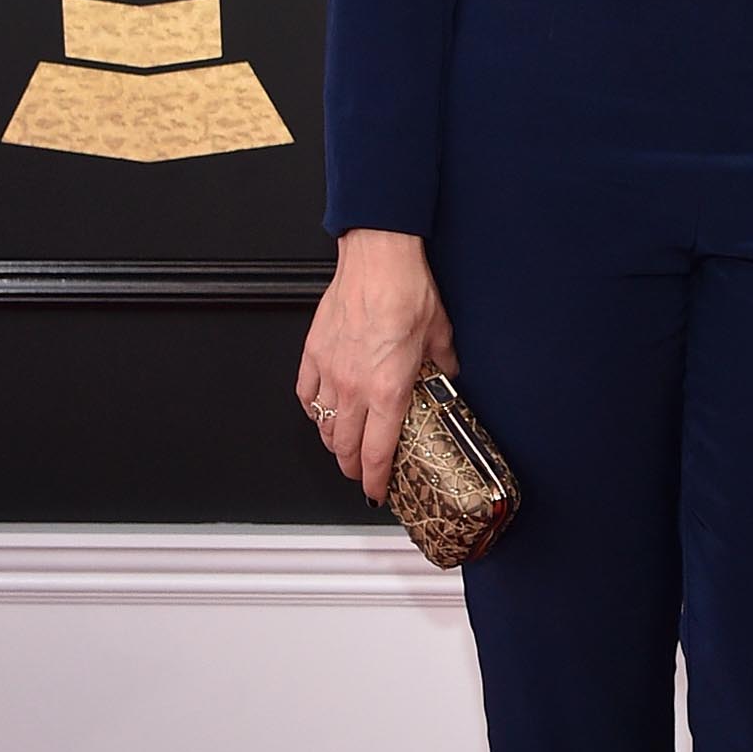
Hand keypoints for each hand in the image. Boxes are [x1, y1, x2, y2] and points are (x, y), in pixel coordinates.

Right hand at [295, 231, 457, 502]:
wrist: (377, 259)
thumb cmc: (406, 291)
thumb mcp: (440, 335)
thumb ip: (443, 364)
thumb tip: (447, 374)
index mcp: (388, 390)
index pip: (377, 452)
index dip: (376, 479)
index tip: (378, 491)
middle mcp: (354, 388)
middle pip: (344, 446)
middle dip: (352, 468)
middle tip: (360, 473)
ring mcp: (330, 372)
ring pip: (322, 424)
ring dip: (331, 442)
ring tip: (341, 446)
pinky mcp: (313, 353)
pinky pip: (305, 394)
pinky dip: (311, 409)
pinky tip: (319, 410)